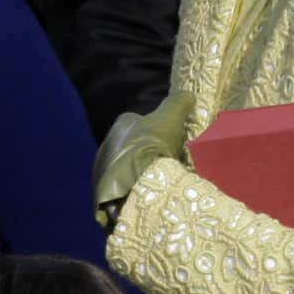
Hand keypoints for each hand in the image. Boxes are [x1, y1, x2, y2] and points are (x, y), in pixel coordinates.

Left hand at [92, 90, 195, 229]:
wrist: (136, 181)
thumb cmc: (151, 143)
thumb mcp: (169, 116)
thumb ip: (178, 103)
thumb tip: (188, 95)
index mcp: (121, 125)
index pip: (139, 122)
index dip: (157, 129)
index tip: (173, 139)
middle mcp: (108, 146)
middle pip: (133, 149)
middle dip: (148, 155)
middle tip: (170, 164)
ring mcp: (104, 173)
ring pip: (127, 172)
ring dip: (141, 176)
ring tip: (162, 184)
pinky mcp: (105, 196)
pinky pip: (123, 193)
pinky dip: (135, 195)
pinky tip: (151, 198)